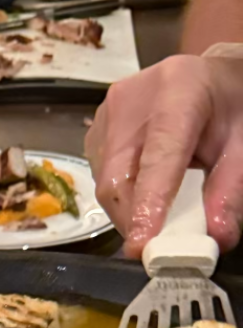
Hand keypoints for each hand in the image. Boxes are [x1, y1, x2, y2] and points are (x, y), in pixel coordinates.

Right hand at [87, 53, 242, 254]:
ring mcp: (108, 112)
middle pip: (119, 177)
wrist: (211, 79)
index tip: (143, 245)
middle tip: (159, 248)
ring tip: (160, 214)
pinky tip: (146, 193)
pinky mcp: (98, 126)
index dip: (149, 204)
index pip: (158, 157)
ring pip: (106, 182)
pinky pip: (101, 176)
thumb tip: (215, 237)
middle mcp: (133, 98)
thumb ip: (231, 190)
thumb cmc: (229, 108)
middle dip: (136, 220)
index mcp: (179, 90)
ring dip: (130, 211)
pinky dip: (123, 197)